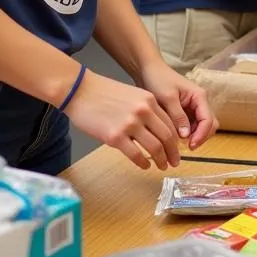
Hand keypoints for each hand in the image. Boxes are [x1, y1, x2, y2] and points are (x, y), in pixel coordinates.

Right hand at [64, 69, 184, 170]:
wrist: (80, 90)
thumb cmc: (104, 93)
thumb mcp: (132, 95)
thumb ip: (145, 110)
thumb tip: (155, 130)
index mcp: (149, 100)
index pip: (170, 123)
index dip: (175, 139)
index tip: (176, 148)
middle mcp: (143, 112)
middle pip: (167, 136)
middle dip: (173, 152)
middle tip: (174, 162)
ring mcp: (129, 124)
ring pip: (155, 147)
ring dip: (161, 159)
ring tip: (162, 166)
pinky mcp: (115, 137)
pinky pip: (135, 154)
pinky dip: (143, 162)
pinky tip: (145, 165)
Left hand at [137, 58, 218, 149]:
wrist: (148, 71)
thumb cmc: (158, 79)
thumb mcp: (168, 97)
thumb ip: (178, 116)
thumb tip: (186, 136)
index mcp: (199, 97)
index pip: (208, 120)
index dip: (202, 135)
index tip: (191, 146)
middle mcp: (199, 103)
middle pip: (209, 125)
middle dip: (201, 137)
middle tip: (186, 148)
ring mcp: (193, 108)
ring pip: (201, 127)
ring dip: (194, 137)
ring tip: (179, 144)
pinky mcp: (185, 112)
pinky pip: (191, 126)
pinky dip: (186, 134)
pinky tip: (175, 138)